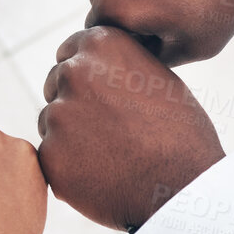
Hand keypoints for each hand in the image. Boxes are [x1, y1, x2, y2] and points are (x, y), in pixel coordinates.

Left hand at [37, 27, 223, 233]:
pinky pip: (50, 156)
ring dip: (69, 135)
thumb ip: (118, 66)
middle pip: (55, 84)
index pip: (70, 52)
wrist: (184, 187)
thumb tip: (95, 65)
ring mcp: (58, 113)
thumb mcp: (157, 80)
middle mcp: (74, 72)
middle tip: (107, 130)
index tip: (100, 94)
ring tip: (110, 154)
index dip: (84, 75)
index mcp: (101, 45)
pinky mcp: (49, 153)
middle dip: (73, 103)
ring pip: (51, 121)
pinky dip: (68, 166)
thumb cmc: (180, 135)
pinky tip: (100, 175)